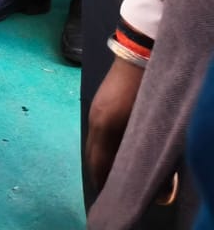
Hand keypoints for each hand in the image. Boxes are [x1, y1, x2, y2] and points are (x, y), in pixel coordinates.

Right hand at [86, 56, 146, 192]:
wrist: (139, 55)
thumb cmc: (149, 92)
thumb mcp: (154, 126)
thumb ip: (154, 156)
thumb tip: (160, 189)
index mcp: (104, 127)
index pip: (98, 163)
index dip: (102, 182)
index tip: (109, 197)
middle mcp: (94, 120)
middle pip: (91, 155)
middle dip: (98, 173)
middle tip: (110, 189)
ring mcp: (95, 110)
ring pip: (93, 143)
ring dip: (100, 159)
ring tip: (114, 173)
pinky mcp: (99, 103)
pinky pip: (96, 132)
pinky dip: (103, 146)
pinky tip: (115, 150)